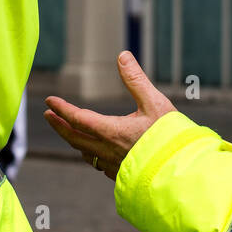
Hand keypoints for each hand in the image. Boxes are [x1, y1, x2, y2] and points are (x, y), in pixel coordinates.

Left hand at [43, 51, 175, 180]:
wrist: (182, 171)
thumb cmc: (171, 137)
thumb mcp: (155, 102)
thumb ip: (136, 80)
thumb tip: (122, 56)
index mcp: (111, 131)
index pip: (77, 118)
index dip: (61, 109)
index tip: (49, 101)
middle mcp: (107, 150)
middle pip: (74, 138)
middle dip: (59, 125)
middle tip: (48, 114)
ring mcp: (113, 165)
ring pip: (85, 153)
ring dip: (73, 140)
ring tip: (69, 130)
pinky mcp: (121, 175)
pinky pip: (98, 164)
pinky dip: (89, 154)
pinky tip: (93, 151)